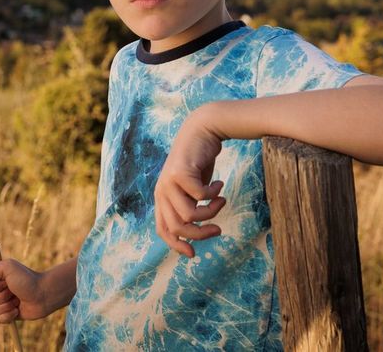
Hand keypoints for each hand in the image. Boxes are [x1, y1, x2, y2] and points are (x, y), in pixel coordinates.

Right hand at [0, 259, 47, 323]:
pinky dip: (7, 316)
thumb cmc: (27, 279)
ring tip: (17, 300)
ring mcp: (2, 303)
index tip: (5, 281)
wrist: (44, 294)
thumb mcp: (8, 268)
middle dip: (1, 296)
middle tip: (14, 291)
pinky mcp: (7, 315)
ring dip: (6, 306)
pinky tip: (17, 310)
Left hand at [154, 108, 226, 257]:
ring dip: (211, 212)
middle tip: (218, 229)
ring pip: (190, 215)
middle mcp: (161, 191)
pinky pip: (200, 196)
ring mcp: (168, 181)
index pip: (163, 229)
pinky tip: (220, 184)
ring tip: (221, 200)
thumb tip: (195, 234)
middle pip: (179, 227)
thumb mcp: (193, 189)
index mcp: (162, 197)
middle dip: (201, 232)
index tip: (194, 253)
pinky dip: (213, 194)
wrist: (201, 130)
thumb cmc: (199, 162)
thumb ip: (190, 208)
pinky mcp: (180, 172)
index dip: (176, 244)